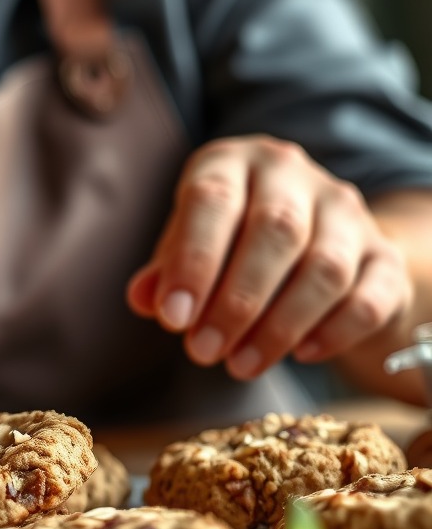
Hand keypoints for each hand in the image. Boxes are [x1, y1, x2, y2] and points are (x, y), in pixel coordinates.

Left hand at [126, 135, 412, 378]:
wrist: (312, 234)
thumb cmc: (229, 239)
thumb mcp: (187, 243)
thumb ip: (165, 270)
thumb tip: (145, 300)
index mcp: (234, 162)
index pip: (214, 200)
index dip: (192, 261)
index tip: (173, 318)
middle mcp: (293, 174)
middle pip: (276, 231)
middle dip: (236, 302)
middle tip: (203, 352)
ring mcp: (346, 211)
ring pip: (325, 268)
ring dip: (279, 326)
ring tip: (239, 365)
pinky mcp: (384, 255)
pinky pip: (370, 298)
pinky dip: (335, 332)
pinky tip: (300, 355)